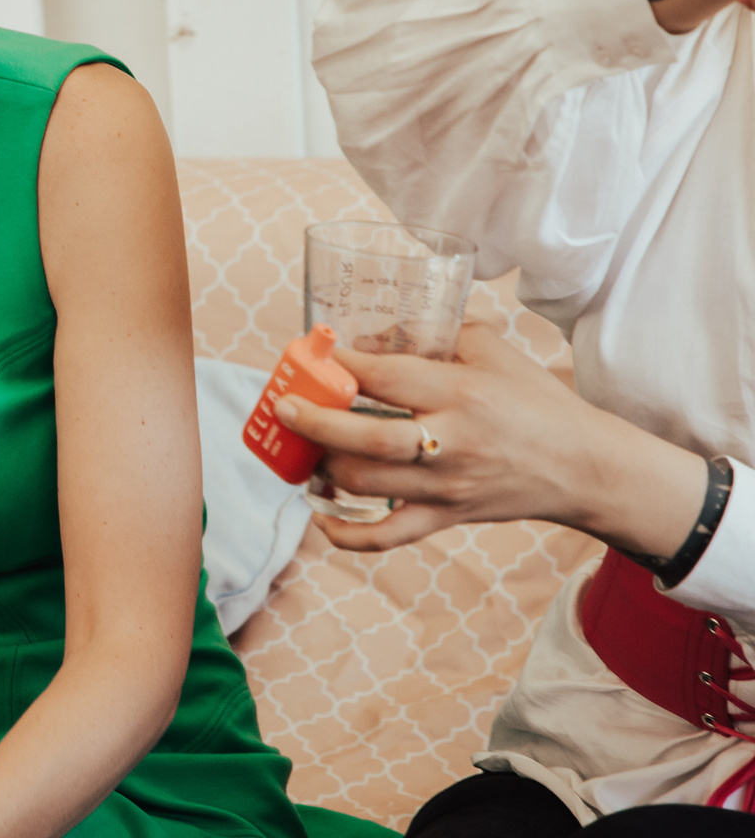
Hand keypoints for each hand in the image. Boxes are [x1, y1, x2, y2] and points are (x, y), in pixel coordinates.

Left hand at [271, 322, 705, 554]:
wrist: (583, 466)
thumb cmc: (534, 400)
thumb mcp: (492, 351)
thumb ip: (436, 333)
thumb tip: (371, 332)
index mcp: (460, 392)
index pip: (386, 377)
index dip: (341, 365)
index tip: (309, 352)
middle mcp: (450, 442)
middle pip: (369, 439)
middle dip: (316, 423)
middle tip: (284, 407)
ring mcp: (446, 486)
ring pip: (368, 485)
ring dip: (323, 469)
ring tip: (302, 450)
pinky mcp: (447, 518)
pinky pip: (388, 536)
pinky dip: (346, 533)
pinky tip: (320, 517)